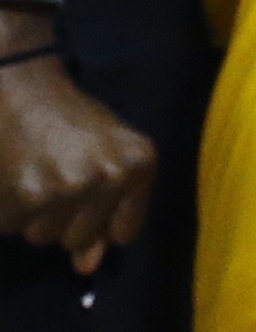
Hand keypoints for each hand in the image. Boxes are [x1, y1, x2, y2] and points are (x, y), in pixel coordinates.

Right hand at [0, 27, 153, 274]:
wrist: (27, 89)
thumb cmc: (75, 124)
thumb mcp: (108, 157)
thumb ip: (107, 213)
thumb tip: (87, 268)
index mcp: (139, 164)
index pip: (126, 234)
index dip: (103, 222)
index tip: (91, 198)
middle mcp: (108, 177)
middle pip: (79, 240)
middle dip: (65, 220)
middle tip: (58, 178)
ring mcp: (67, 187)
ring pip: (43, 237)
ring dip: (34, 215)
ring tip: (37, 173)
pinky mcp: (27, 194)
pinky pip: (13, 228)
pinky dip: (9, 210)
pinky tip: (16, 175)